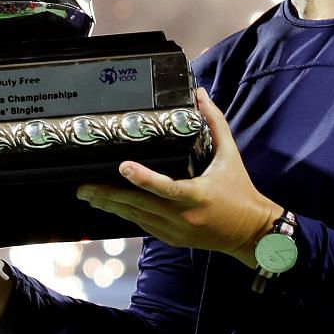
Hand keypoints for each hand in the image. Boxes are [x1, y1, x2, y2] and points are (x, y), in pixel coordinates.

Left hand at [76, 86, 282, 267]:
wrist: (251, 232)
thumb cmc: (240, 190)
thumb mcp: (230, 154)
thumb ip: (215, 122)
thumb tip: (200, 94)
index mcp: (197, 194)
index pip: (166, 187)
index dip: (143, 178)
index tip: (122, 167)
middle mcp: (183, 216)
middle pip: (139, 205)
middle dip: (109, 195)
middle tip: (83, 186)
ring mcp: (176, 230)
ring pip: (136, 217)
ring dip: (111, 205)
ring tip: (87, 194)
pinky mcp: (171, 239)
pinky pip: (142, 225)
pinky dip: (125, 214)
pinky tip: (109, 205)